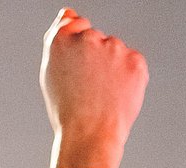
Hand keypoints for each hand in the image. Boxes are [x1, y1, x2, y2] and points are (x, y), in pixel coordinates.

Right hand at [40, 8, 147, 167]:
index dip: (76, 46)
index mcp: (61, 39)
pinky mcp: (135, 60)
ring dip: (112, 67)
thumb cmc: (68, 109)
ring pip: (115, 51)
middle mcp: (87, 38)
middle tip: (88, 87)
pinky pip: (132, 63)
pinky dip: (128, 77)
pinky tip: (116, 94)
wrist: (90, 134)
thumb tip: (69, 13)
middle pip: (96, 38)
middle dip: (95, 56)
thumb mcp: (50, 72)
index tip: (77, 65)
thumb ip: (59, 37)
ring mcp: (113, 48)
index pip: (75, 22)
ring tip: (101, 94)